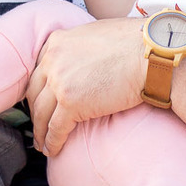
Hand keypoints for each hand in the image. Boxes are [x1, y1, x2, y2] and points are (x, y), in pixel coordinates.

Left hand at [26, 17, 145, 153]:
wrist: (150, 54)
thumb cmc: (135, 43)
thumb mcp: (96, 35)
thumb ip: (80, 47)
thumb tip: (84, 59)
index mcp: (57, 42)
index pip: (39, 70)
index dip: (38, 90)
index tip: (39, 101)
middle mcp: (53, 60)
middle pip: (35, 93)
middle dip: (35, 112)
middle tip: (38, 125)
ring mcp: (60, 82)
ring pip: (42, 114)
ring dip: (41, 132)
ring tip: (42, 144)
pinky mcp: (71, 103)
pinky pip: (56, 128)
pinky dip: (52, 142)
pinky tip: (53, 150)